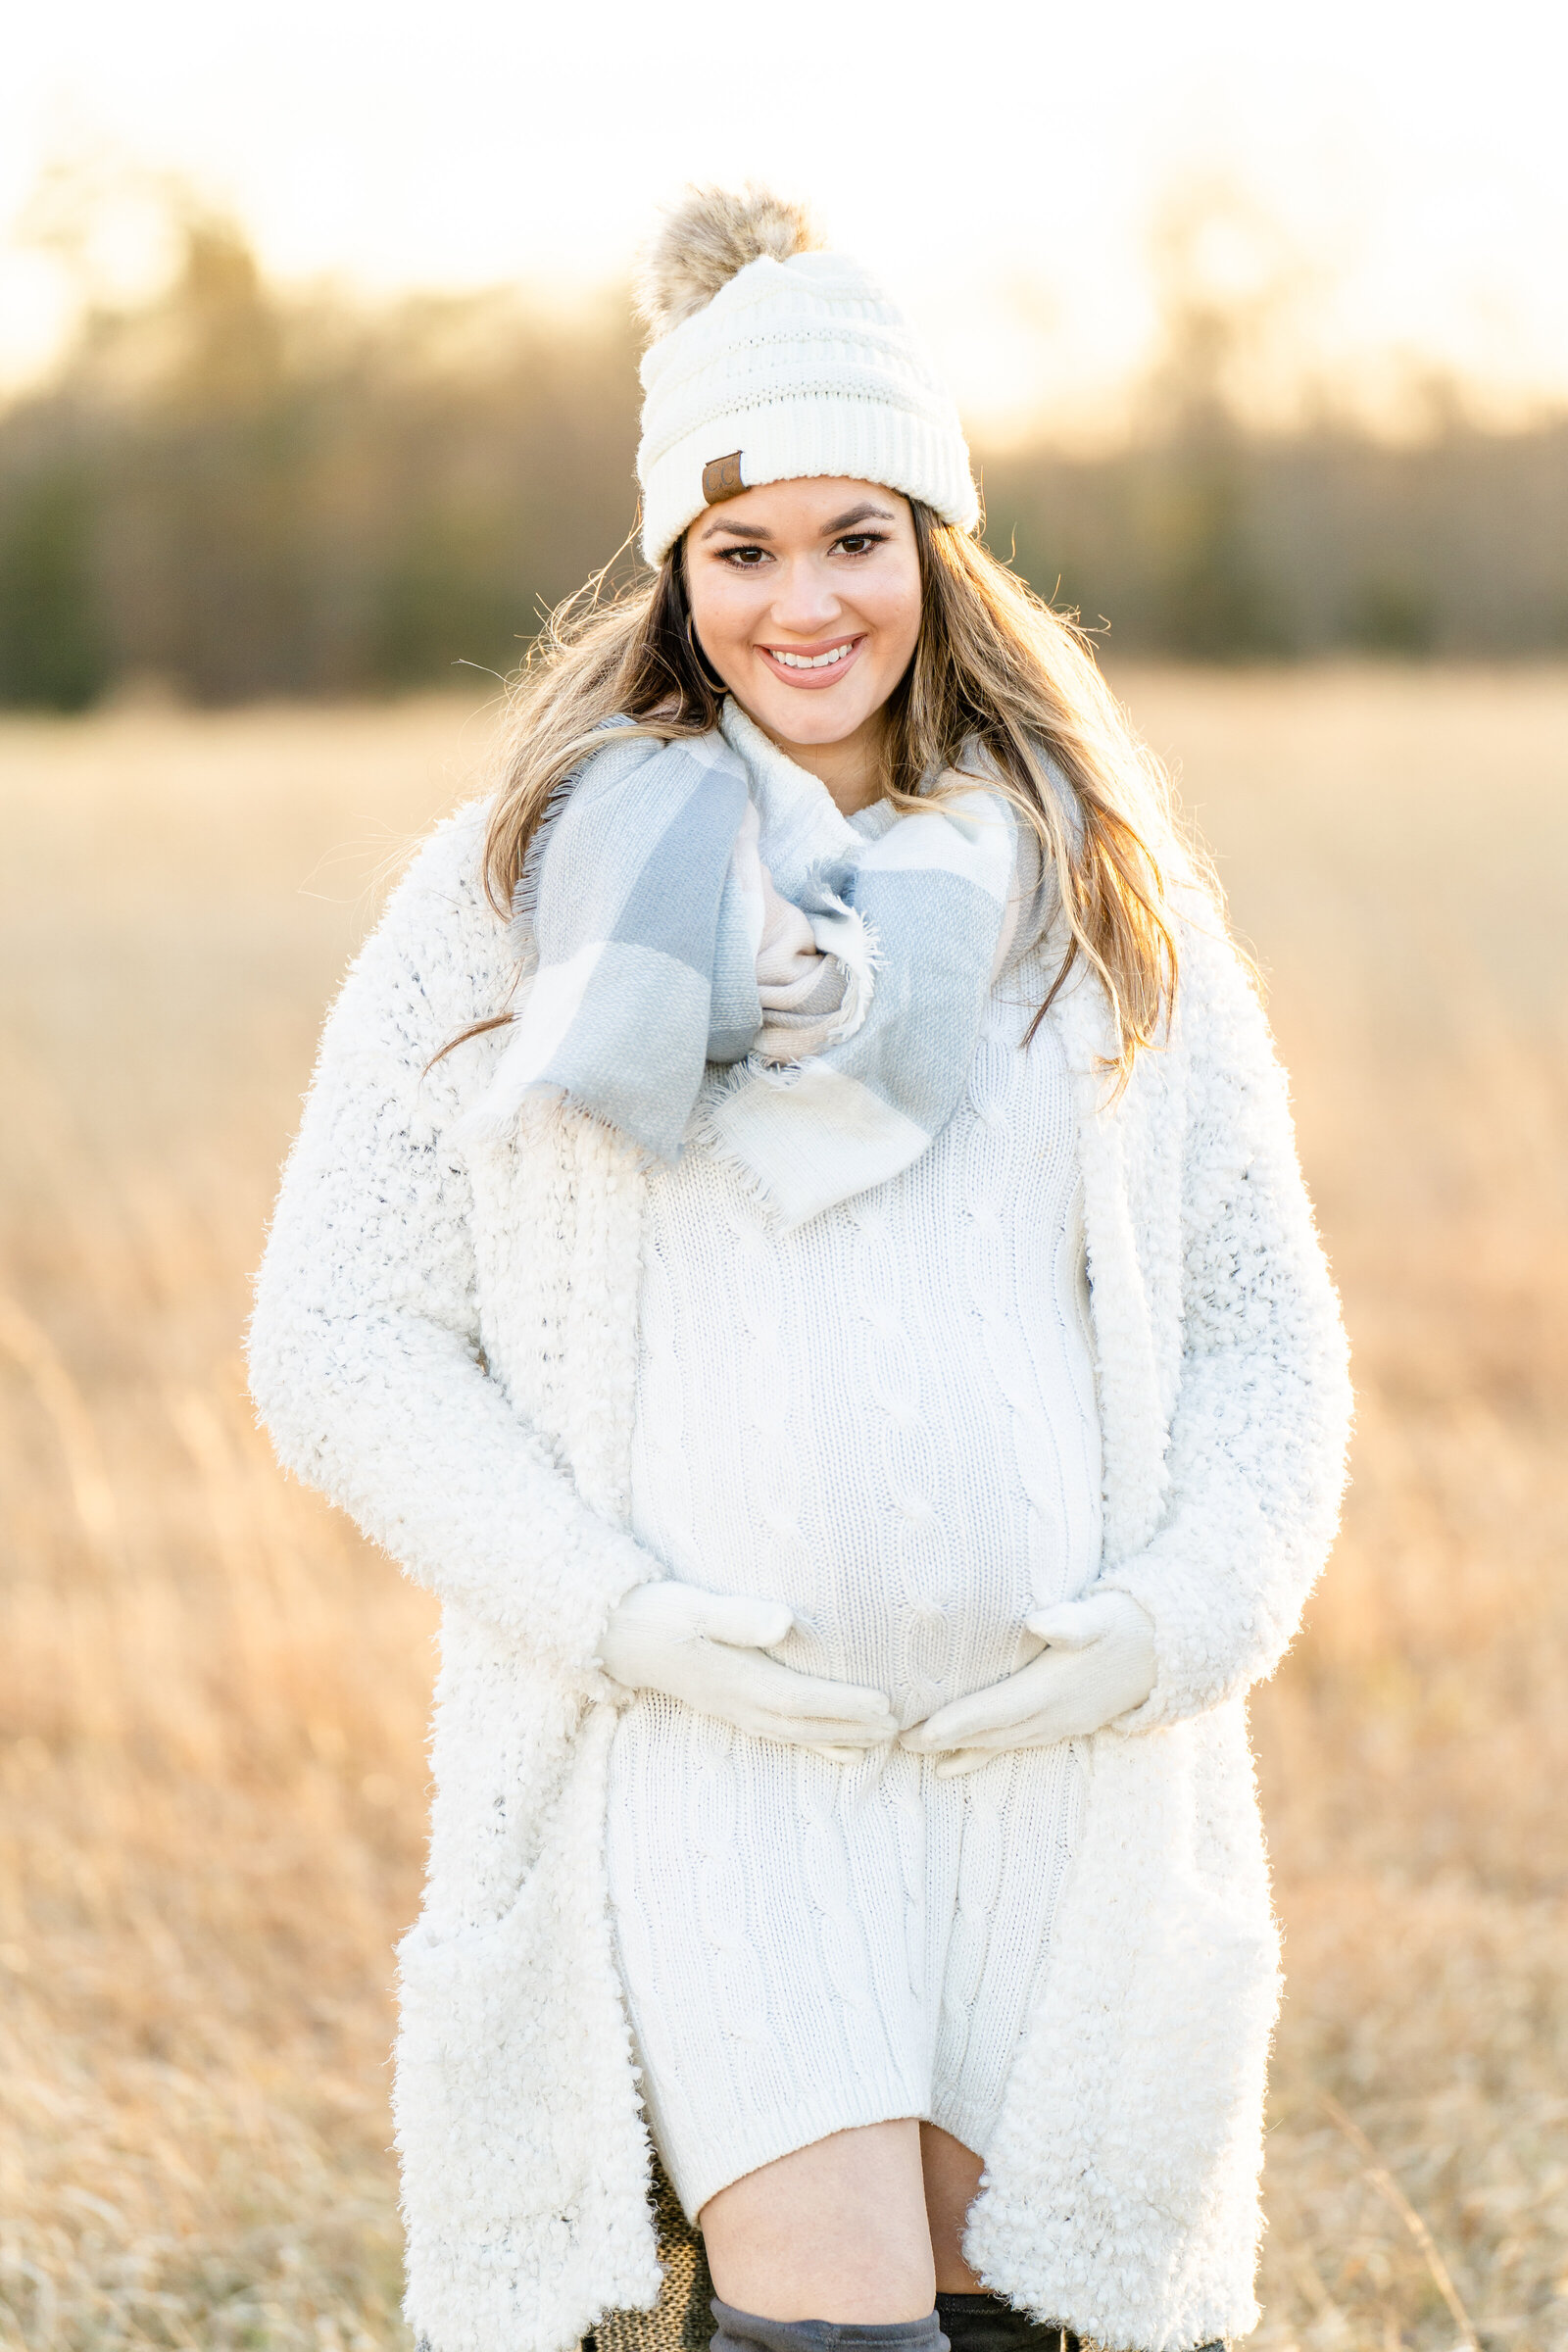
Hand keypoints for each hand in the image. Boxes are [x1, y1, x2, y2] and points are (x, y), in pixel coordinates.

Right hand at [598, 1581, 897, 1757]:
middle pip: (804, 1723)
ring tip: (880, 1743)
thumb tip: (785, 1621)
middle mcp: (737, 1702)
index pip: (800, 1698)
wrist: (614, 1636)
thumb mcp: (694, 1606)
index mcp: (734, 1678)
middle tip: (899, 1730)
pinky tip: (837, 1750)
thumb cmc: (657, 1613)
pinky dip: (812, 1743)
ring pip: (794, 1734)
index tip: (885, 1704)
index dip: (844, 1704)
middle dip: (853, 1728)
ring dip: (839, 1739)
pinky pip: (778, 1734)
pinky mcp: (728, 1707)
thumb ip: (738, 1616)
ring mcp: (732, 1710)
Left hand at [899, 1591, 1156, 1776]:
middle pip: (990, 1733)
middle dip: (944, 1741)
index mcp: (1053, 1690)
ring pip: (1001, 1744)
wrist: (1166, 1650)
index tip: (918, 1732)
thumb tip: (1040, 1621)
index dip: (955, 1723)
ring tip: (920, 1757)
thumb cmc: (1124, 1623)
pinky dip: (986, 1754)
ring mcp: (1060, 1726)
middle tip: (897, 1743)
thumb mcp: (1098, 1614)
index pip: (994, 1710)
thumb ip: (1070, 1621)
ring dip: (961, 1750)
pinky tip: (961, 1763)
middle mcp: (1053, 1716)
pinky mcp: (1066, 1725)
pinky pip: (1017, 1745)